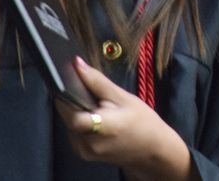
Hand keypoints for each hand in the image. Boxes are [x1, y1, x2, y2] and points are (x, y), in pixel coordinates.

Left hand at [55, 57, 193, 180]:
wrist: (153, 148)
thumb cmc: (142, 121)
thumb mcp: (122, 97)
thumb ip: (97, 81)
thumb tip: (76, 64)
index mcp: (100, 129)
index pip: (71, 114)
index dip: (65, 97)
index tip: (68, 81)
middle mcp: (88, 144)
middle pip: (67, 117)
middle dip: (72, 101)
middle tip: (86, 91)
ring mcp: (84, 152)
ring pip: (69, 124)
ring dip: (76, 111)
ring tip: (93, 104)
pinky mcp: (84, 154)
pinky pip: (74, 132)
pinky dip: (79, 121)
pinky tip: (93, 115)